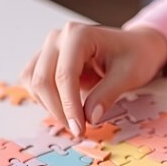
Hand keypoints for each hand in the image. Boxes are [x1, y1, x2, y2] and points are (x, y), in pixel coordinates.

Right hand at [21, 23, 166, 136]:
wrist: (135, 47)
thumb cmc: (134, 55)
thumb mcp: (128, 75)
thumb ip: (107, 95)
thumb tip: (90, 117)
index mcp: (79, 35)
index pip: (65, 75)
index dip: (69, 106)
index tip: (79, 129)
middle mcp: (58, 38)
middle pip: (43, 80)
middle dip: (58, 110)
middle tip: (78, 130)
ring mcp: (49, 48)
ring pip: (33, 82)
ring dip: (49, 106)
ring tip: (73, 119)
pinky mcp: (45, 59)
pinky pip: (32, 82)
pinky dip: (43, 99)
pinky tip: (64, 108)